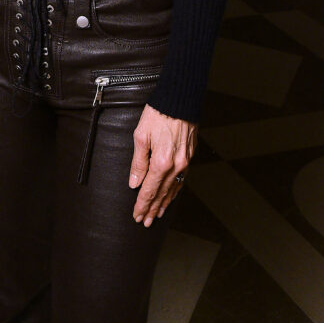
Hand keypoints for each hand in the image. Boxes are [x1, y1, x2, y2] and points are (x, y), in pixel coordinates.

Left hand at [128, 104, 196, 226]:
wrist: (179, 100)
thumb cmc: (158, 114)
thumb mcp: (141, 136)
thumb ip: (138, 162)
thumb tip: (134, 183)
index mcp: (162, 162)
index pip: (150, 190)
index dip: (142, 204)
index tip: (137, 216)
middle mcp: (176, 166)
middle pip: (162, 194)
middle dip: (153, 209)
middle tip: (145, 222)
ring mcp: (185, 162)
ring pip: (174, 189)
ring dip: (165, 203)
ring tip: (157, 215)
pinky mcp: (190, 156)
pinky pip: (182, 180)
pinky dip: (175, 191)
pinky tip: (171, 196)